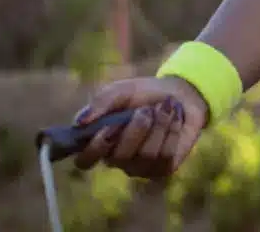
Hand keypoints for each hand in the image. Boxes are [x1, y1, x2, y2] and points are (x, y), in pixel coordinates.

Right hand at [72, 76, 209, 178]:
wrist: (180, 94)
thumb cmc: (144, 94)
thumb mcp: (121, 91)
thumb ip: (100, 102)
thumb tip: (79, 122)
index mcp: (101, 142)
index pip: (84, 162)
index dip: (96, 147)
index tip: (110, 126)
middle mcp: (118, 159)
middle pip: (120, 158)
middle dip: (137, 128)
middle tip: (146, 109)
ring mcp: (140, 167)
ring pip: (146, 156)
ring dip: (158, 125)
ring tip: (165, 108)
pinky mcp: (163, 168)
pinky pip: (166, 156)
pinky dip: (172, 132)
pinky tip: (174, 119)